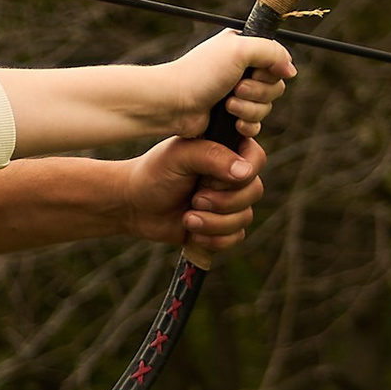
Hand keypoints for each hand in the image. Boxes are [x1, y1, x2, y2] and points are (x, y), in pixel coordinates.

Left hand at [115, 132, 267, 266]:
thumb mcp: (180, 157)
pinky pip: (236, 237)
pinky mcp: (222, 226)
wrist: (134, 206)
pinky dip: (215, 239)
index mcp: (226, 150)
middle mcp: (232, 175)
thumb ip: (213, 157)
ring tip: (187, 218)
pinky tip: (193, 232)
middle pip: (254, 191)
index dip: (243, 172)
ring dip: (214, 223)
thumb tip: (245, 173)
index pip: (256, 159)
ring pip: (245, 217)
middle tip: (195, 199)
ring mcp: (229, 201)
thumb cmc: (154, 174)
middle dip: (222, 202)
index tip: (213, 179)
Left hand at [147, 31, 294, 140]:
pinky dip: (246, 125)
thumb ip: (272, 52)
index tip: (253, 72)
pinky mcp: (232, 117)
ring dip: (249, 108)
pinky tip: (232, 122)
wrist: (174, 104)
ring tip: (227, 104)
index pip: (277, 61)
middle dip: (258, 92)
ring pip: (267, 107)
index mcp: (244, 48)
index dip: (270, 71)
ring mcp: (237, 94)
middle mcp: (242, 70)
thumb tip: (291, 70)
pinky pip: (255, 124)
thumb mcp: (239, 49)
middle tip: (235, 89)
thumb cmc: (200, 73)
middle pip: (276, 86)